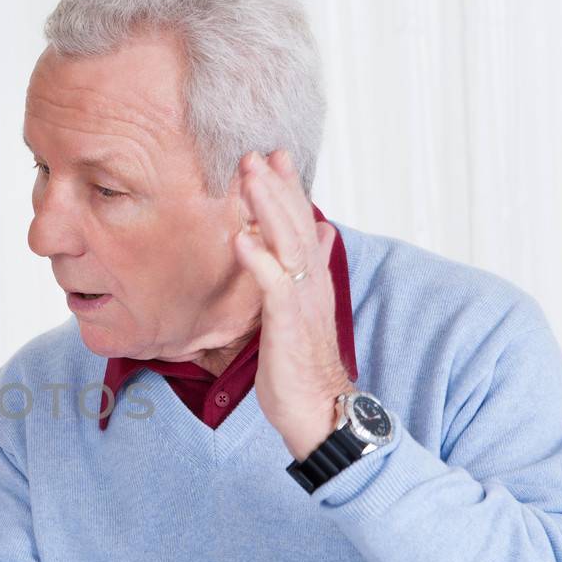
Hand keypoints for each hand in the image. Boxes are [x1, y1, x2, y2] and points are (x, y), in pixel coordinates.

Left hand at [231, 150, 354, 458]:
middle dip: (276, 186)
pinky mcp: (289, 323)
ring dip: (267, 207)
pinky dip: (258, 259)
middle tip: (256, 152)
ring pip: (287, 243)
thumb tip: (321, 233)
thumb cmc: (301, 365)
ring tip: (249, 177)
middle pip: (295, 224)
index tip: (274, 157)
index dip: (288, 190)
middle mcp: (311, 283)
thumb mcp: (303, 311)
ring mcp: (302, 301)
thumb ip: (308, 271)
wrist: (318, 409)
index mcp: (312, 279)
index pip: (301, 224)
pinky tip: (241, 237)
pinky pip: (273, 285)